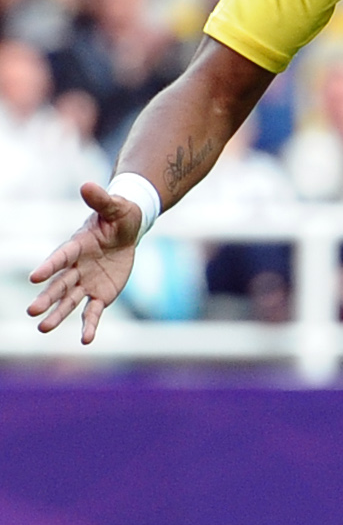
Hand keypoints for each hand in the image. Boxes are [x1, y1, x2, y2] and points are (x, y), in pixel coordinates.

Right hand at [25, 182, 141, 343]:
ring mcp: (87, 282)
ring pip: (69, 301)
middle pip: (59, 284)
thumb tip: (87, 184)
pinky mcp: (101, 294)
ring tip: (43, 328)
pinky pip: (93, 311)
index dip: (49, 266)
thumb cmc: (119, 215)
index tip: (35, 276)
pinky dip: (89, 325)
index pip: (61, 257)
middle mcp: (76, 267)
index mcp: (76, 246)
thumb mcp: (115, 206)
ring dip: (58, 315)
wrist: (128, 229)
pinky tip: (86, 340)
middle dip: (47, 297)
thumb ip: (101, 199)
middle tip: (31, 311)